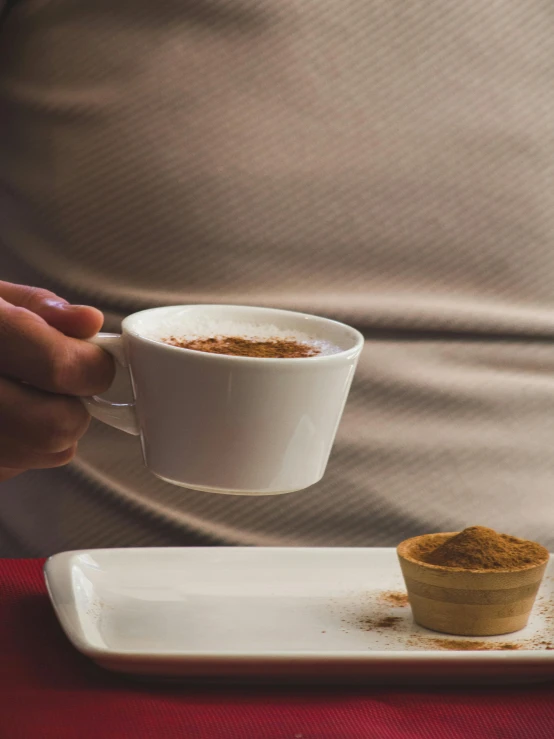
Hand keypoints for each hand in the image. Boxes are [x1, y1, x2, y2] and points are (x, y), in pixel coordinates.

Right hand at [0, 281, 114, 481]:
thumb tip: (89, 324)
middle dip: (73, 407)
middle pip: (54, 426)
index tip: (92, 361)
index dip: (92, 367)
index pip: (59, 368)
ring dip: (49, 431)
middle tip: (61, 387)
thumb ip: (38, 308)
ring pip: (40, 454)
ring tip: (21, 398)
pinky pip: (10, 469)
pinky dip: (18, 449)